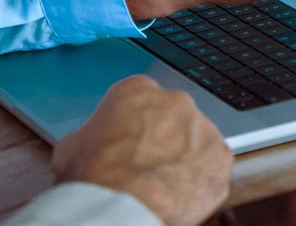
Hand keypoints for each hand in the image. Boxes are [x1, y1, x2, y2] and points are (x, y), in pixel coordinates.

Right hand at [51, 75, 231, 225]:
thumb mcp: (73, 144)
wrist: (122, 205)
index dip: (135, 124)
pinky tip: (183, 194)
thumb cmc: (95, 175)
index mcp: (137, 89)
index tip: (131, 141)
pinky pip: (215, 166)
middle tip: (148, 163)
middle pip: (173, 116)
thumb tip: (91, 145)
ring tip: (165, 183)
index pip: (141, 99)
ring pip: (197, 140)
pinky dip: (203, 179)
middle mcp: (174, 101)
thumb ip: (92, 134)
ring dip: (186, 157)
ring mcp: (202, 128)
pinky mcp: (221, 158)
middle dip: (164, 137)